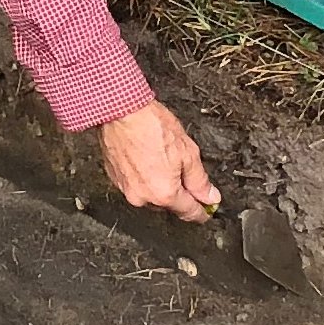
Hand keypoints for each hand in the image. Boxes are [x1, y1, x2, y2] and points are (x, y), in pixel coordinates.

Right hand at [97, 99, 220, 220]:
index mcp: (164, 193)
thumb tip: (209, 197)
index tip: (206, 209)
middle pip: (169, 204)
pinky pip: (135, 185)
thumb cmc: (151, 126)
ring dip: (159, 184)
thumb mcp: (188, 153)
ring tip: (161, 159)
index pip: (189, 213)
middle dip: (179, 192)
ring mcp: (125, 189)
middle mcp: (142, 197)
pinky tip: (147, 158)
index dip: (202, 211)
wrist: (120, 112)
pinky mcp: (114, 178)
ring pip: (151, 195)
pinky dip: (143, 177)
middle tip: (183, 170)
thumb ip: (200, 181)